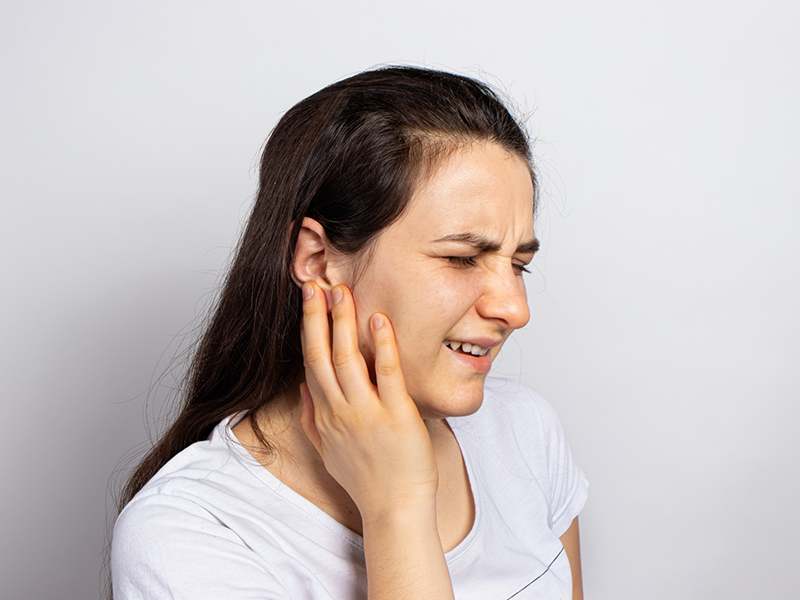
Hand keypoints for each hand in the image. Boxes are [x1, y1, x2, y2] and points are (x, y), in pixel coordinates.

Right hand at [299, 282, 438, 520]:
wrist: (394, 509)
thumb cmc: (366, 481)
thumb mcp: (327, 450)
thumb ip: (311, 418)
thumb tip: (303, 387)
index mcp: (325, 415)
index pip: (310, 363)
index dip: (308, 329)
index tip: (308, 301)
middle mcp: (340, 410)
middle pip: (321, 355)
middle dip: (317, 317)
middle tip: (316, 284)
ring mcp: (366, 413)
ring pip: (347, 359)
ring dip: (342, 323)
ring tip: (342, 292)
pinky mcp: (395, 415)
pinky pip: (386, 374)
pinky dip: (381, 346)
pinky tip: (379, 320)